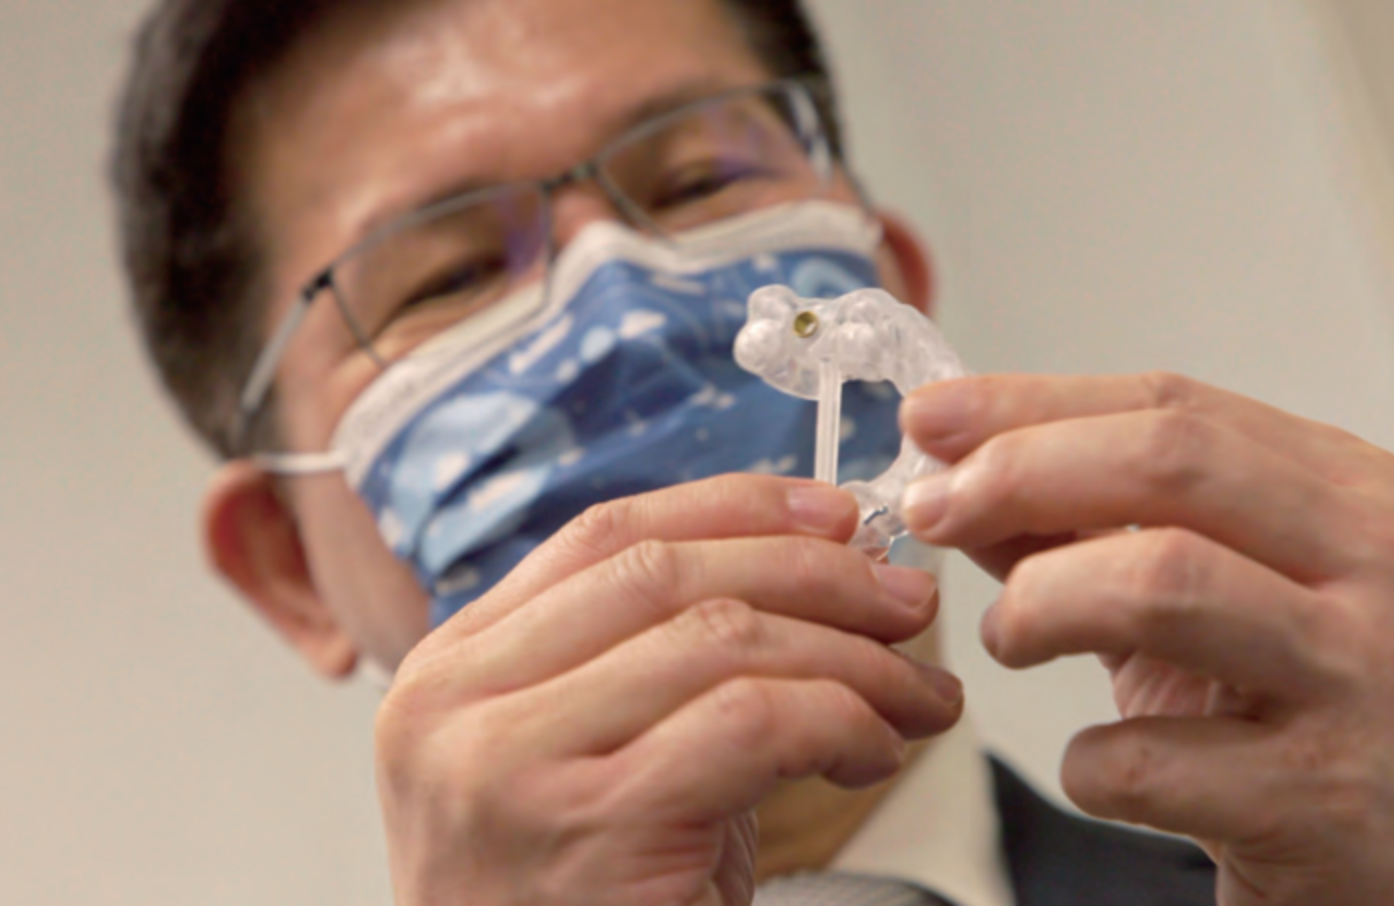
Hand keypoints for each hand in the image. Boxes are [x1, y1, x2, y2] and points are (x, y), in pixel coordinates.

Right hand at [374, 474, 962, 905]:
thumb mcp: (589, 763)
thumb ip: (655, 665)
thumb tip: (813, 568)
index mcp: (455, 668)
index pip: (602, 538)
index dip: (732, 509)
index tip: (832, 515)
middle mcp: (461, 704)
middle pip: (665, 573)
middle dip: (813, 571)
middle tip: (905, 600)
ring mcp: (513, 766)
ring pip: (718, 638)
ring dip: (852, 657)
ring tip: (917, 693)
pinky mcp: (592, 831)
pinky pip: (752, 722)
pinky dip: (840, 719)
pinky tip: (873, 752)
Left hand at [901, 372, 1393, 904]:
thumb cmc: (1295, 709)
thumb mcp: (1210, 592)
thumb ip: (1093, 527)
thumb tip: (958, 475)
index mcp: (1341, 490)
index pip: (1170, 406)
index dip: (1031, 403)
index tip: (930, 420)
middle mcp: (1374, 563)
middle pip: (1170, 463)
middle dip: (1021, 474)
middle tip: (935, 512)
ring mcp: (1360, 678)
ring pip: (1164, 583)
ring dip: (1042, 603)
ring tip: (1009, 639)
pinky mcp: (1326, 798)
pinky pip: (1153, 759)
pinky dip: (1087, 762)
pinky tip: (1094, 768)